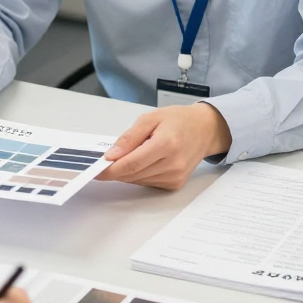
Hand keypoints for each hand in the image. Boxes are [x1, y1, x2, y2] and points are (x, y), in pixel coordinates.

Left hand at [99, 103, 231, 190]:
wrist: (205, 130)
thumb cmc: (178, 120)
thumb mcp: (151, 118)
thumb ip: (129, 137)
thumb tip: (112, 155)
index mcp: (167, 144)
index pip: (132, 163)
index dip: (111, 169)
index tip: (97, 170)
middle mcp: (173, 164)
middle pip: (133, 174)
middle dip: (116, 170)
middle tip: (105, 162)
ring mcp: (176, 176)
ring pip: (138, 180)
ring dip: (127, 172)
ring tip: (130, 155)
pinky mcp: (175, 184)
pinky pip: (147, 183)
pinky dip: (139, 174)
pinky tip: (144, 161)